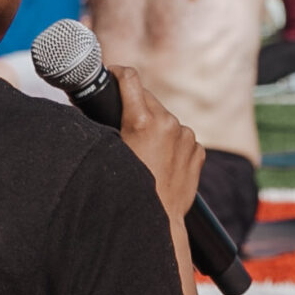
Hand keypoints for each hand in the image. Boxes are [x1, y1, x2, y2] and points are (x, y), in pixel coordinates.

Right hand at [114, 64, 206, 228]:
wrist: (159, 222)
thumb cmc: (129, 192)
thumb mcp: (111, 154)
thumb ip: (107, 128)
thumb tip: (96, 114)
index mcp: (142, 121)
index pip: (130, 79)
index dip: (117, 72)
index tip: (111, 73)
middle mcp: (168, 123)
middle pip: (148, 98)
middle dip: (135, 104)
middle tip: (122, 120)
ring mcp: (186, 136)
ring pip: (165, 119)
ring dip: (155, 126)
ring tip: (144, 152)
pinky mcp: (197, 150)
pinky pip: (181, 138)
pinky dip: (172, 143)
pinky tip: (161, 163)